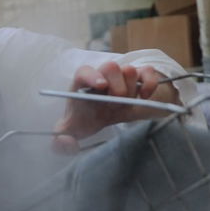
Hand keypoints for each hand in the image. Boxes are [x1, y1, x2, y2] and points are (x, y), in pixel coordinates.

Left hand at [52, 61, 178, 152]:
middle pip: (111, 67)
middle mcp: (102, 74)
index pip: (84, 71)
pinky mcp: (140, 76)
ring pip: (130, 70)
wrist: (106, 116)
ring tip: (124, 105)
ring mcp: (121, 73)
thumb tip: (66, 142)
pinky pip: (148, 72)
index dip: (92, 76)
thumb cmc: (86, 119)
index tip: (101, 87)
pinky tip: (144, 97)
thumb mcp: (71, 132)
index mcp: (82, 83)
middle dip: (116, 88)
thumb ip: (60, 143)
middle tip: (114, 105)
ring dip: (130, 90)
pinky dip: (149, 84)